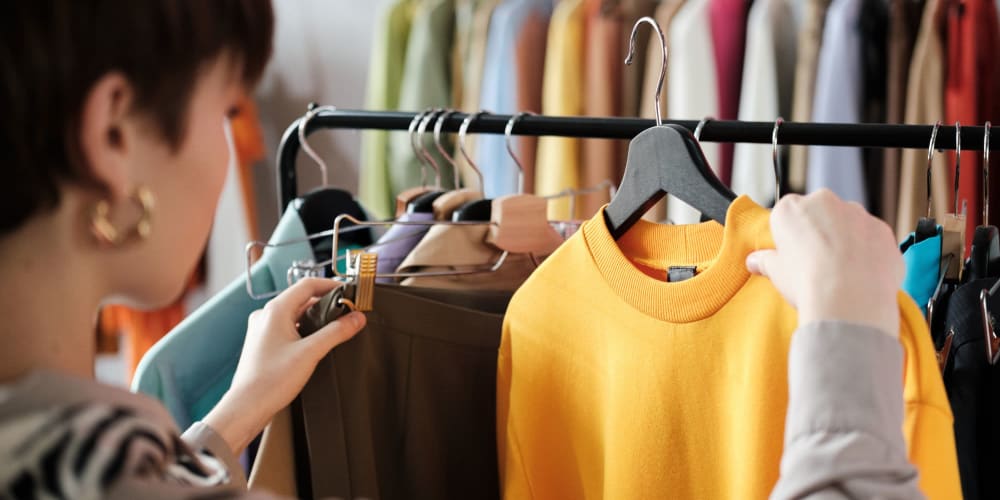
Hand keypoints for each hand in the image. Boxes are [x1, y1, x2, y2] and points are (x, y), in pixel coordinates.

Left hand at [203, 278, 365, 454]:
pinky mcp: (262, 343)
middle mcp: (266, 315)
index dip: (331, 285)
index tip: (349, 293)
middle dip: (326, 303)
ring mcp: (262, 329)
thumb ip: (336, 332)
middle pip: (302, 298)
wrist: (246, 407)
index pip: (308, 285)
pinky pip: (287, 327)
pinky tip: (314, 342)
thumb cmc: (271, 381)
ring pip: (294, 313)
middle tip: (347, 312)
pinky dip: (303, 328)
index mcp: (276, 310)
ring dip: (315, 316)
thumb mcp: (311, 353)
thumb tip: (357, 318)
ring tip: (335, 327)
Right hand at [745, 190, 903, 337]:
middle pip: (820, 213)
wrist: (849, 300)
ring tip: (843, 273)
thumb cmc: (807, 282)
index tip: (792, 254)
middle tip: (816, 263)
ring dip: (846, 240)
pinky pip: (872, 238)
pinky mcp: (883, 230)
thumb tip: (755, 261)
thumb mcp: (776, 273)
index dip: (789, 236)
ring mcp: (858, 214)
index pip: (786, 214)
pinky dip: (869, 252)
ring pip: (849, 223)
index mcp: (791, 208)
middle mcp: (825, 202)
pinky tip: (863, 275)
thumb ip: (765, 261)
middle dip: (819, 232)